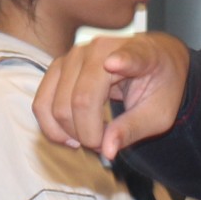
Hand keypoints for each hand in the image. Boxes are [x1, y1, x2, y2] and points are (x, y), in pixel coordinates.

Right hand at [32, 32, 188, 161]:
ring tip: (92, 140)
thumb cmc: (159, 86)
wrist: (152, 61)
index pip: (126, 57)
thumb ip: (133, 129)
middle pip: (79, 101)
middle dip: (88, 136)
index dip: (122, 61)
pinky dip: (52, 127)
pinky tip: (71, 137)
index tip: (114, 64)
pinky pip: (42, 103)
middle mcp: (97, 49)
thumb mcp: (158, 114)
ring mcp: (72, 55)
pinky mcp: (58, 67)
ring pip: (55, 106)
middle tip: (107, 145)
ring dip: (70, 134)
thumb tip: (107, 150)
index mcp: (137, 53)